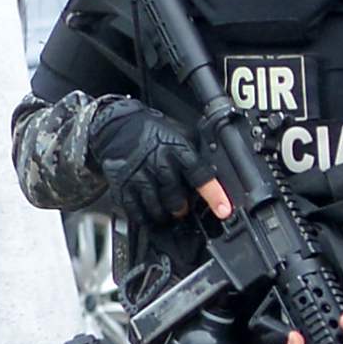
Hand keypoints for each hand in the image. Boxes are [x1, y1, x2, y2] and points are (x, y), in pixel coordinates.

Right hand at [88, 100, 223, 230]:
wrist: (118, 127)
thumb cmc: (154, 132)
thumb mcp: (182, 134)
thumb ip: (195, 153)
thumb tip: (217, 170)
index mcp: (178, 150)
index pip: (200, 175)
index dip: (214, 195)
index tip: (224, 210)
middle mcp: (158, 164)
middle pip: (176, 197)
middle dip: (182, 208)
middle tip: (183, 208)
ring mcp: (138, 175)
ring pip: (156, 206)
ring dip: (164, 214)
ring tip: (166, 212)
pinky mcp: (122, 184)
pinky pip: (134, 209)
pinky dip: (144, 216)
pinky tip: (148, 214)